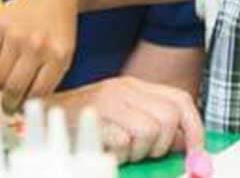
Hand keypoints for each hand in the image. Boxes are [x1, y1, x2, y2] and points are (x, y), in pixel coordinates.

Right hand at [0, 0, 78, 112]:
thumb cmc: (57, 28)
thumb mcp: (64, 53)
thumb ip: (48, 79)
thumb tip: (23, 105)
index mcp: (59, 56)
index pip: (37, 93)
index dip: (28, 103)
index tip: (22, 107)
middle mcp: (37, 46)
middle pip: (15, 88)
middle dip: (9, 101)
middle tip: (8, 104)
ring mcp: (16, 34)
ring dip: (0, 81)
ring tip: (6, 74)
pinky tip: (0, 50)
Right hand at [49, 76, 203, 163]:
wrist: (43, 115)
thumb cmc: (81, 120)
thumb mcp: (121, 114)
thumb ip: (152, 121)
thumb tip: (186, 143)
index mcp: (135, 86)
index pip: (180, 100)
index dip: (195, 128)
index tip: (196, 152)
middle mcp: (125, 89)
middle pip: (170, 117)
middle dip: (164, 144)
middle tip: (146, 152)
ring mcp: (110, 101)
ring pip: (151, 131)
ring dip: (140, 151)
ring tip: (122, 149)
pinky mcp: (96, 117)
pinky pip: (125, 142)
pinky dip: (120, 153)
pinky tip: (107, 148)